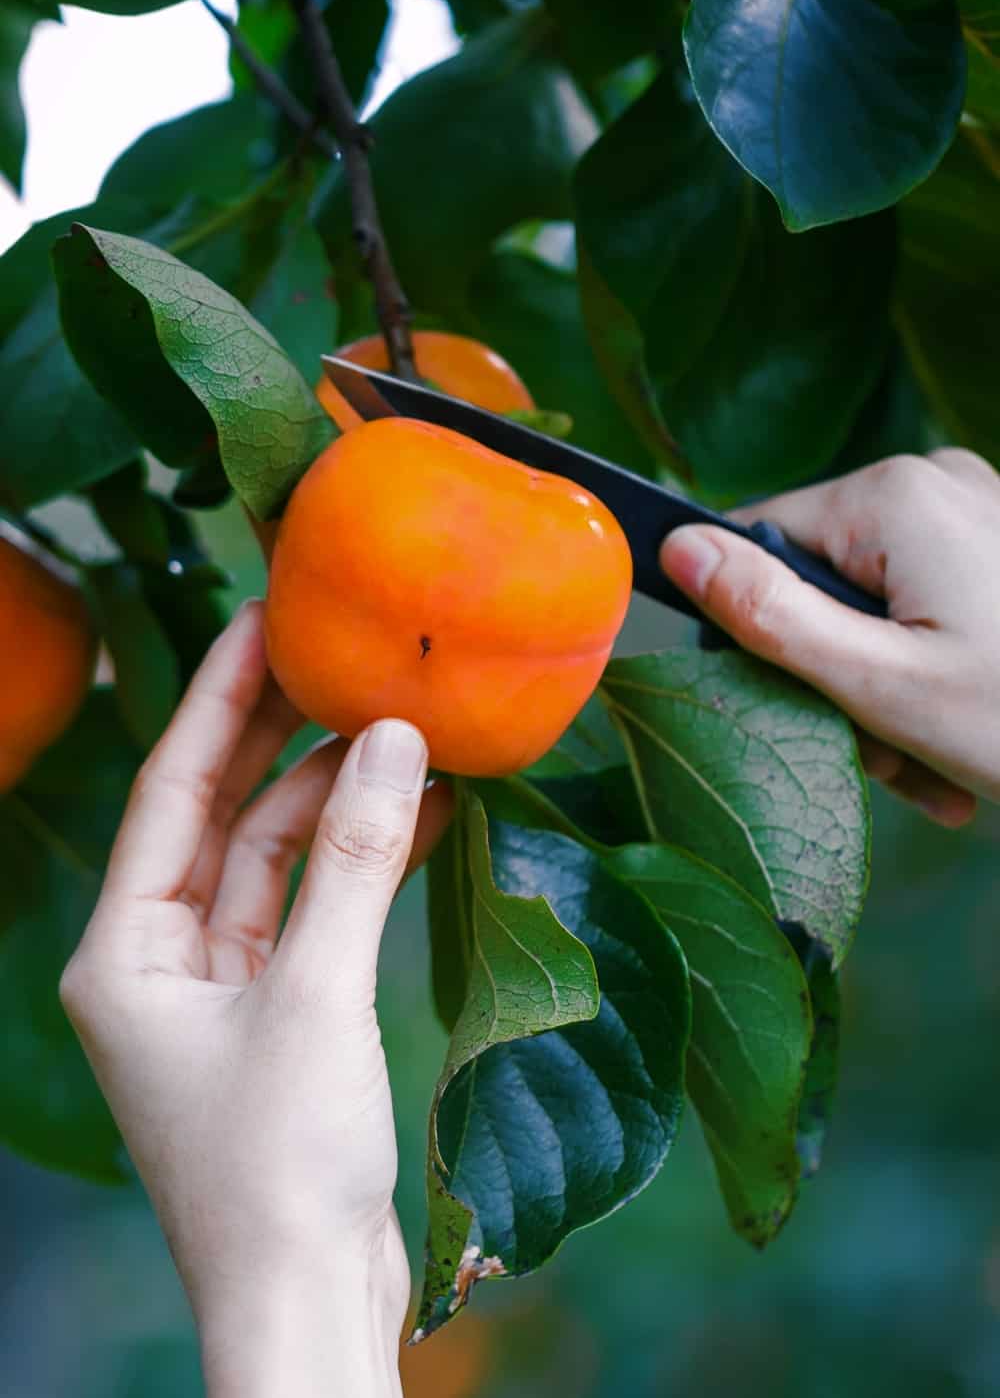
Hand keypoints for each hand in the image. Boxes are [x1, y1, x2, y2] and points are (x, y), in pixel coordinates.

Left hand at [59, 601, 452, 1397]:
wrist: (308, 1305)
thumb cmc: (279, 1172)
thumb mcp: (318, 997)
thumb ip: (355, 864)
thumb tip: (392, 742)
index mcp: (123, 955)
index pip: (170, 791)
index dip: (216, 699)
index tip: (260, 620)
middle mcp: (159, 964)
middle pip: (222, 818)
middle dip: (279, 739)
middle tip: (334, 655)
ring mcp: (220, 993)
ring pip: (277, 864)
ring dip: (339, 804)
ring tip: (403, 735)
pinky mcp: (279, 1019)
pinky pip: (316, 913)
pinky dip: (363, 867)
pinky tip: (418, 817)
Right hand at [660, 449, 999, 826]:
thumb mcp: (884, 686)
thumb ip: (771, 616)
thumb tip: (675, 551)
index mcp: (896, 498)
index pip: (760, 538)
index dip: (759, 629)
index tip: (803, 708)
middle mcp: (937, 482)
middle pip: (824, 581)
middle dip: (841, 682)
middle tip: (889, 763)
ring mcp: (979, 509)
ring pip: (877, 604)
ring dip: (890, 695)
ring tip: (938, 768)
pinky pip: (930, 601)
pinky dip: (934, 671)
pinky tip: (965, 735)